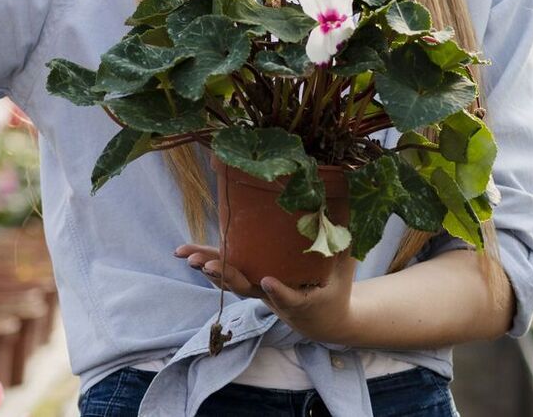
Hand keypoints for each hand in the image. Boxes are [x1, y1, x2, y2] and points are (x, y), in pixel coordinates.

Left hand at [175, 244, 357, 345]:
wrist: (321, 321)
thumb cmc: (335, 293)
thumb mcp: (343, 274)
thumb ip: (341, 247)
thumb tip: (344, 210)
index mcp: (301, 300)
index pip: (289, 297)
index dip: (279, 292)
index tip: (269, 282)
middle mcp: (274, 298)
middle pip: (247, 289)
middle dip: (226, 276)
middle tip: (207, 266)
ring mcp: (258, 292)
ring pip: (231, 282)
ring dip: (210, 270)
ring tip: (188, 258)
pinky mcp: (250, 283)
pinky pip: (227, 274)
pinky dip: (209, 263)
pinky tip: (188, 253)